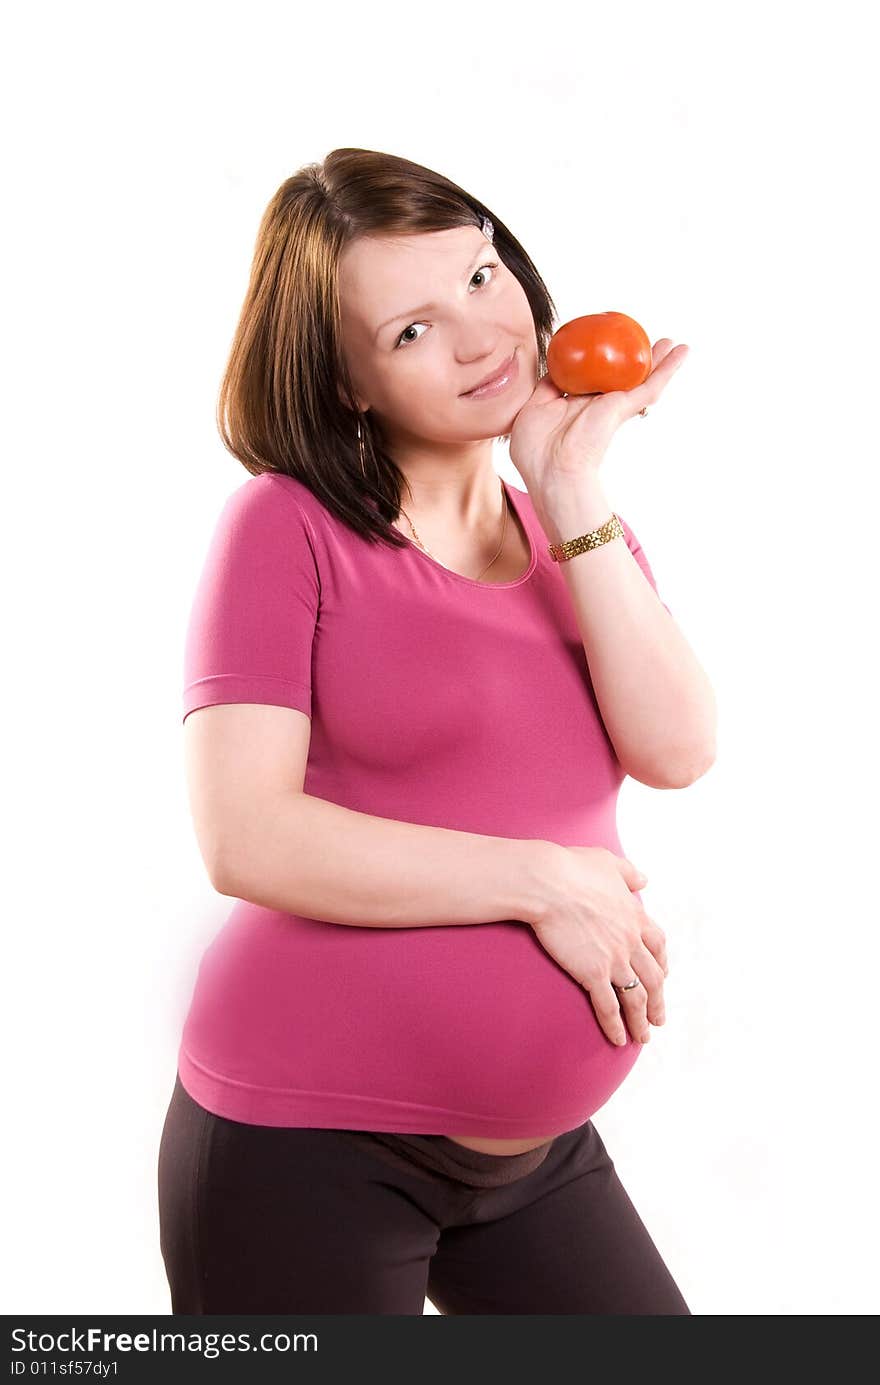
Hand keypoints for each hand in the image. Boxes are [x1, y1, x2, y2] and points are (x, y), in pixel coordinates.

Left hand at [509, 339, 688, 494]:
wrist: (552, 470)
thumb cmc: (536, 449)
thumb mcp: (532, 407)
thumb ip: (546, 385)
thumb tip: (555, 366)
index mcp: (576, 404)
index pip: (594, 379)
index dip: (603, 363)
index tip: (607, 345)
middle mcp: (597, 403)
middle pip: (621, 377)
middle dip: (635, 361)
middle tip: (646, 342)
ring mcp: (612, 405)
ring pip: (641, 379)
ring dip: (659, 360)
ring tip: (675, 344)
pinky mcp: (623, 407)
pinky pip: (651, 385)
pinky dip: (669, 368)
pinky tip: (683, 352)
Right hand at [526, 843, 667, 1046]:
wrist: (547, 882)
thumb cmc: (571, 868)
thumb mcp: (608, 863)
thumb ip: (629, 873)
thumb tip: (644, 880)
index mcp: (636, 916)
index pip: (658, 946)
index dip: (663, 964)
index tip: (663, 976)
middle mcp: (631, 941)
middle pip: (654, 978)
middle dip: (658, 1002)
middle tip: (658, 1019)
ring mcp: (614, 959)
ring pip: (636, 998)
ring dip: (642, 1020)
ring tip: (643, 1037)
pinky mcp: (593, 973)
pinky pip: (609, 1007)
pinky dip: (615, 1026)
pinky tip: (617, 1040)